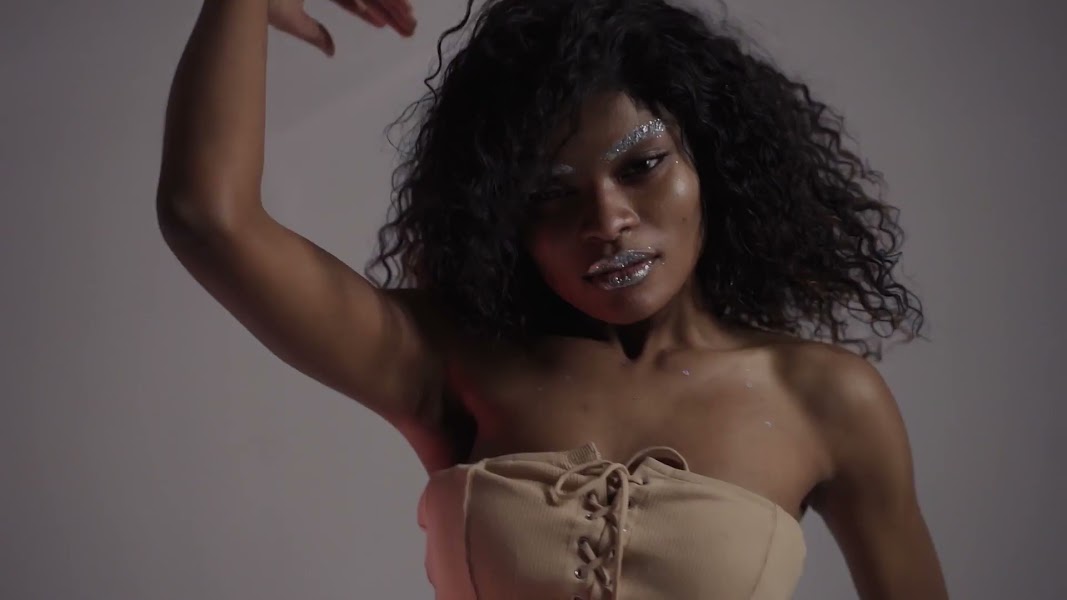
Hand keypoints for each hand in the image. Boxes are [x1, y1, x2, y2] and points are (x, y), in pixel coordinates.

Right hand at [268, 0, 416, 55]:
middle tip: (410, 26)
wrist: (239, 0)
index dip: (371, 12)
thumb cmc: (256, 3)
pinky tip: (387, 14)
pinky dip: (369, 2)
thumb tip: (332, 50)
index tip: (390, 25)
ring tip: (409, 18)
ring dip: (388, 3)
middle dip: (390, 10)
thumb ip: (313, 33)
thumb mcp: (290, 19)